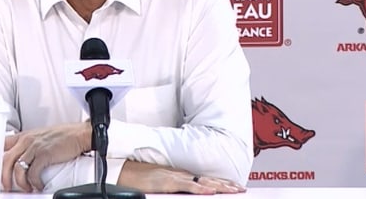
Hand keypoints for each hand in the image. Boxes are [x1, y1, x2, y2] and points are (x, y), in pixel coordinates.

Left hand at [2, 122, 90, 191]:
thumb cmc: (62, 136)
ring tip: (26, 188)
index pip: (2, 145)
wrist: (79, 134)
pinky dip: (34, 183)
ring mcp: (35, 147)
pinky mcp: (45, 154)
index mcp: (23, 136)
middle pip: (5, 160)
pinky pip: (33, 173)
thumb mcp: (39, 136)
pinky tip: (38, 185)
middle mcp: (26, 140)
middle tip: (8, 187)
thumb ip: (28, 145)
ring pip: (17, 168)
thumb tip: (19, 160)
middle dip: (4, 177)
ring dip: (20, 183)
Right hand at [117, 161, 245, 194]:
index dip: (222, 183)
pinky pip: (187, 185)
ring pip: (202, 181)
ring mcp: (175, 177)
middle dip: (226, 185)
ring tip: (234, 190)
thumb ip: (175, 188)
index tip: (235, 187)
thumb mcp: (161, 185)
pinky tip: (210, 190)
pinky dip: (200, 188)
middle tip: (242, 189)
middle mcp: (181, 175)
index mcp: (180, 176)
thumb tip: (188, 193)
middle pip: (208, 179)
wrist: (124, 172)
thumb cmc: (139, 179)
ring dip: (220, 186)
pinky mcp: (167, 182)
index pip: (206, 179)